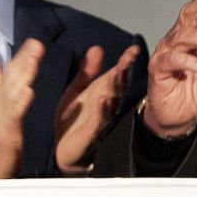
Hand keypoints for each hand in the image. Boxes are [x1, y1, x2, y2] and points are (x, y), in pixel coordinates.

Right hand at [0, 38, 44, 178]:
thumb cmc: (4, 144)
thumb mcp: (10, 118)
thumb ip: (16, 100)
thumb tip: (24, 84)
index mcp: (3, 102)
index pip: (13, 76)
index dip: (23, 58)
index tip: (35, 42)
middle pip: (12, 79)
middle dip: (24, 60)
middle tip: (36, 42)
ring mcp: (0, 120)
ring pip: (11, 93)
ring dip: (22, 75)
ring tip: (34, 60)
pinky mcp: (5, 135)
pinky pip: (12, 116)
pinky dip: (20, 103)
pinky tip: (29, 91)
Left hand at [55, 43, 141, 172]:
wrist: (62, 149)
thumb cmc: (74, 119)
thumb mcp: (78, 89)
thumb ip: (87, 71)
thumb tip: (97, 48)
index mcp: (104, 93)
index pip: (118, 76)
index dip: (126, 63)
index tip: (133, 50)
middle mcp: (107, 106)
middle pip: (118, 88)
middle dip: (123, 73)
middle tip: (128, 59)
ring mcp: (101, 120)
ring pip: (111, 104)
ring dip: (114, 90)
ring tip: (115, 75)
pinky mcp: (90, 133)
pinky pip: (98, 121)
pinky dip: (101, 110)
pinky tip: (102, 99)